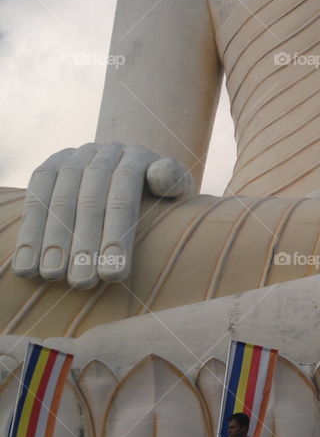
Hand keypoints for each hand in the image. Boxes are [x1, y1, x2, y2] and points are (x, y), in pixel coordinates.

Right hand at [13, 144, 194, 286]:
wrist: (129, 170)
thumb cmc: (158, 194)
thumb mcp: (176, 187)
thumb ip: (173, 182)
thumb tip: (161, 178)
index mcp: (136, 157)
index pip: (123, 195)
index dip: (117, 235)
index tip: (114, 276)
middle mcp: (102, 153)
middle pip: (89, 199)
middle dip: (83, 243)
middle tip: (82, 283)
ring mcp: (73, 158)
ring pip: (58, 199)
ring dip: (51, 240)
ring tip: (52, 276)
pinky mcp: (48, 168)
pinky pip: (34, 198)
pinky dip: (28, 232)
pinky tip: (26, 264)